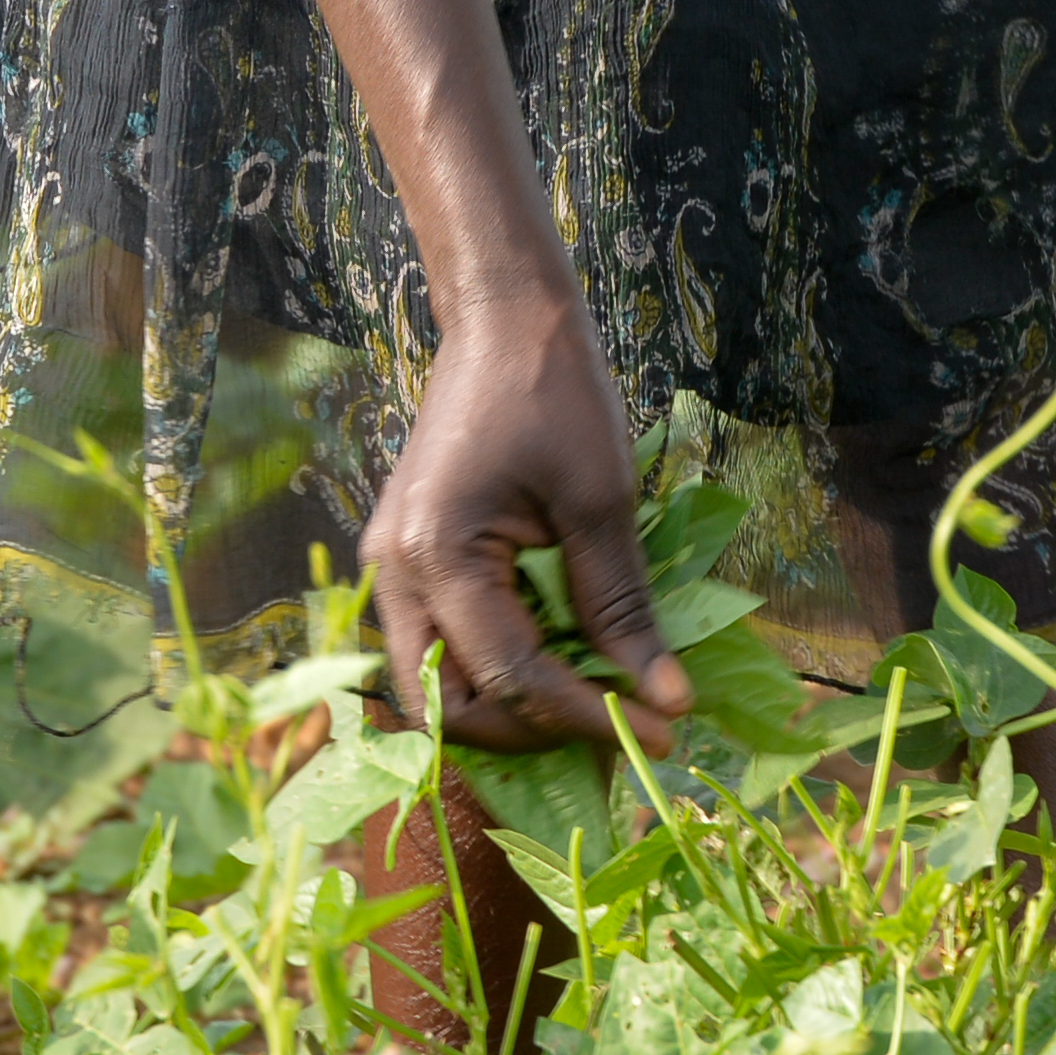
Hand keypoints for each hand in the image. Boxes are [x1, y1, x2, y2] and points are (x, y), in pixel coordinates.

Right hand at [362, 292, 693, 754]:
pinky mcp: (407, 564)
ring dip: (511, 711)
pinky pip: (442, 649)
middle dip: (533, 732)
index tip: (662, 731)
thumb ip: (621, 606)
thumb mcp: (601, 499)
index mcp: (435, 555)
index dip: (585, 716)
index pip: (509, 678)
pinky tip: (560, 662)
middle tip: (618, 724)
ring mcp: (390, 571)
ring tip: (593, 702)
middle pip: (450, 708)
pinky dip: (496, 674)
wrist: (502, 322)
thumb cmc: (554, 392)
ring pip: (437, 689)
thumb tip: (665, 698)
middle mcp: (393, 575)